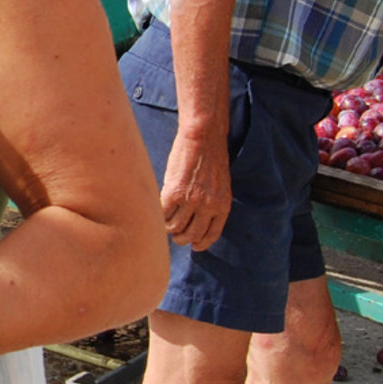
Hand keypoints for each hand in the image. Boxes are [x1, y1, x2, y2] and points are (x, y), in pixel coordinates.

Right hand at [159, 126, 231, 250]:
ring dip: (168, 227)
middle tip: (175, 235)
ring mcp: (191, 201)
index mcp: (222, 205)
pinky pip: (164, 214)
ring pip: (175, 227)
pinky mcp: (174, 193)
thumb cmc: (210, 156)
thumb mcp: (220, 184)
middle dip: (182, 238)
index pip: (212, 234)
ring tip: (165, 221)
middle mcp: (208, 206)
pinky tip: (160, 209)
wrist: (203, 137)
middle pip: (191, 234)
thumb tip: (199, 219)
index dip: (201, 243)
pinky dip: (160, 215)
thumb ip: (212, 202)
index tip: (194, 246)